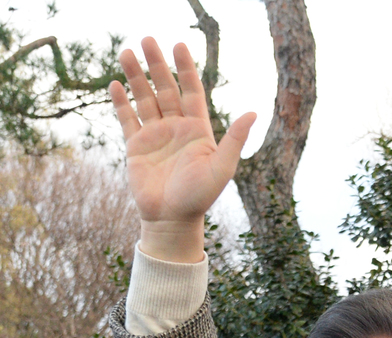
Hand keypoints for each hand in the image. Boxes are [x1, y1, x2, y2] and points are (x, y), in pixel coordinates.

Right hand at [109, 38, 255, 261]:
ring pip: (144, 99)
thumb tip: (254, 112)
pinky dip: (121, 102)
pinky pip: (128, 119)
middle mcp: (176, 129)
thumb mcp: (222, 168)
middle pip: (165, 89)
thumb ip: (235, 140)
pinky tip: (115, 84)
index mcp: (197, 130)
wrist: (172, 220)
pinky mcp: (136, 147)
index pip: (191, 91)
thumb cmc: (199, 197)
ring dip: (136, 76)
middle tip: (147, 39)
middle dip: (157, 64)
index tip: (179, 45)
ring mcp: (155, 136)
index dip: (186, 68)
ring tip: (126, 52)